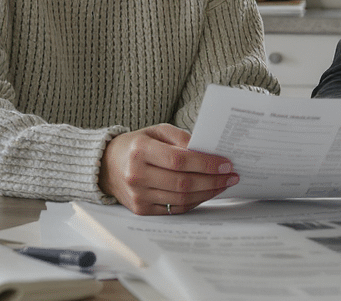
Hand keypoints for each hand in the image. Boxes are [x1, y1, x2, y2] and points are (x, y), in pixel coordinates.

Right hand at [100, 124, 238, 214]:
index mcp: (140, 150)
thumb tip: (207, 150)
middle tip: (231, 176)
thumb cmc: (138, 145)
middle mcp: (136, 175)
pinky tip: (206, 193)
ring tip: (223, 185)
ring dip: (207, 192)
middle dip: (212, 180)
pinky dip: (194, 202)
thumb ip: (181, 138)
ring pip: (181, 199)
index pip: (179, 160)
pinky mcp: (141, 209)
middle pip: (183, 183)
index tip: (226, 164)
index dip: (206, 164)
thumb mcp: (157, 131)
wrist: (108, 165)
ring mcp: (138, 195)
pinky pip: (174, 209)